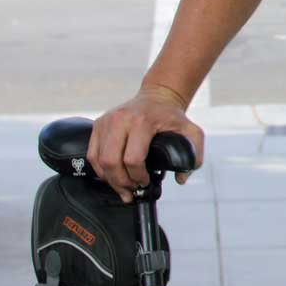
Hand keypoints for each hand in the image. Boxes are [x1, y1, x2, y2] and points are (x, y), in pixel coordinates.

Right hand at [87, 85, 203, 202]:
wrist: (158, 97)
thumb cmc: (172, 117)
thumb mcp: (192, 132)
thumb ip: (194, 156)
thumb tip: (181, 178)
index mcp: (142, 121)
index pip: (133, 158)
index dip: (138, 176)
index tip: (146, 182)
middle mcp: (121, 120)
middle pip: (111, 161)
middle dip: (122, 182)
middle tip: (133, 189)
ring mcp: (107, 121)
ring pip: (98, 160)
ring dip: (110, 179)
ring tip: (123, 186)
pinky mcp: (98, 124)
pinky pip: (92, 154)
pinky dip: (100, 170)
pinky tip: (112, 176)